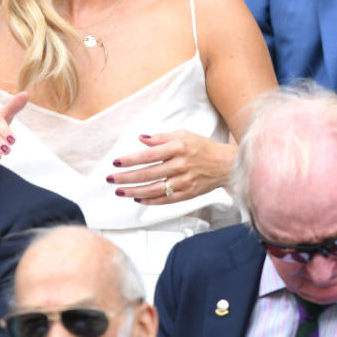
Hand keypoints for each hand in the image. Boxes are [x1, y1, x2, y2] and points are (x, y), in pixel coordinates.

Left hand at [106, 130, 236, 204]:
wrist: (225, 164)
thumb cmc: (202, 147)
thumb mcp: (184, 135)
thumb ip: (162, 138)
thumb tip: (142, 139)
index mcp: (179, 148)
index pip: (149, 155)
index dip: (131, 160)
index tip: (116, 162)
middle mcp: (181, 165)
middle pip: (148, 173)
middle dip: (126, 177)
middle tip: (111, 179)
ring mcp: (184, 181)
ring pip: (154, 189)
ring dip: (134, 191)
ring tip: (119, 191)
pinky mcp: (188, 193)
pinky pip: (165, 200)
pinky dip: (150, 201)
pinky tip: (138, 199)